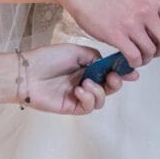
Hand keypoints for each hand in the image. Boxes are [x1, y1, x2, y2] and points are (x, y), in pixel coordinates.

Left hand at [22, 44, 137, 114]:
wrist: (27, 72)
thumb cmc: (48, 58)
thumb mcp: (76, 51)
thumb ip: (95, 57)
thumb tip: (108, 64)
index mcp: (86, 68)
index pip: (108, 72)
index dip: (122, 73)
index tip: (132, 73)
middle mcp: (85, 82)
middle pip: (109, 87)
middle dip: (115, 83)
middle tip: (113, 77)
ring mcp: (79, 96)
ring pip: (101, 99)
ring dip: (99, 91)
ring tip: (86, 83)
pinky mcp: (72, 107)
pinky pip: (89, 107)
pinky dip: (88, 98)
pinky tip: (79, 91)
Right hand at [50, 0, 159, 67]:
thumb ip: (150, 8)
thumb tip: (159, 29)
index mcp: (153, 0)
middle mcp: (146, 11)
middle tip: (150, 52)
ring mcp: (132, 23)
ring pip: (150, 51)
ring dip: (145, 59)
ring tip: (137, 58)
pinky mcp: (116, 34)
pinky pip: (134, 56)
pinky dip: (134, 63)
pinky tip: (128, 61)